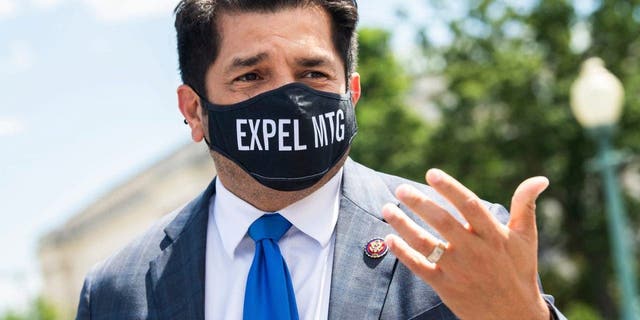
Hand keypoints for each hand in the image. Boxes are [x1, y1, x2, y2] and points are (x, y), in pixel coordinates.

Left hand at [383, 169, 549, 319]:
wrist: (514, 316)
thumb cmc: (519, 271)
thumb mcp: (525, 238)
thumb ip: (525, 205)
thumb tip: (540, 179)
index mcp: (493, 235)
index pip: (469, 205)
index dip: (450, 188)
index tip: (431, 173)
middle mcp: (474, 250)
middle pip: (443, 222)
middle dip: (420, 203)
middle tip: (401, 189)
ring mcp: (458, 269)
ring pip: (426, 244)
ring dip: (403, 226)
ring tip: (387, 209)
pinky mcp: (445, 286)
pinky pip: (420, 267)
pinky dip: (403, 253)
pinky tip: (388, 239)